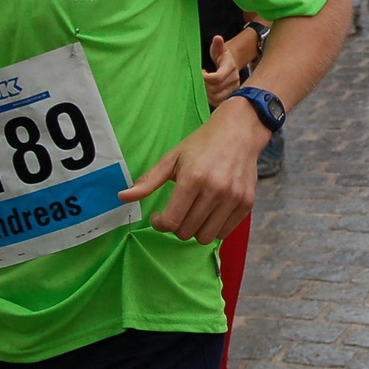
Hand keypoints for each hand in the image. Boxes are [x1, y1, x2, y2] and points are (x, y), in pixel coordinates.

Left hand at [118, 98, 265, 243]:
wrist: (240, 131)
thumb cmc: (202, 144)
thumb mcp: (172, 158)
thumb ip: (148, 181)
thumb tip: (122, 197)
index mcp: (193, 178)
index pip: (171, 221)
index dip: (159, 224)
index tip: (158, 217)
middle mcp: (215, 189)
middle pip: (186, 232)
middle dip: (176, 226)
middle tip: (177, 213)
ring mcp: (233, 197)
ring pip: (205, 237)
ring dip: (195, 230)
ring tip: (193, 214)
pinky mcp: (247, 202)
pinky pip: (225, 232)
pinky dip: (214, 228)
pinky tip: (210, 213)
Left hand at [202, 34, 243, 108]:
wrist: (233, 64)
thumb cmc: (223, 56)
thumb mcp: (220, 49)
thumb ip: (218, 45)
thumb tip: (217, 38)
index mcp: (230, 68)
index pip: (217, 78)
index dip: (205, 78)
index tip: (200, 72)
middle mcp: (234, 80)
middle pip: (215, 89)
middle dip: (203, 85)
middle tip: (198, 78)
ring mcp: (232, 89)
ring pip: (215, 97)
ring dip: (205, 92)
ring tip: (202, 83)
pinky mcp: (229, 96)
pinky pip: (217, 102)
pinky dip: (209, 98)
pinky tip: (206, 90)